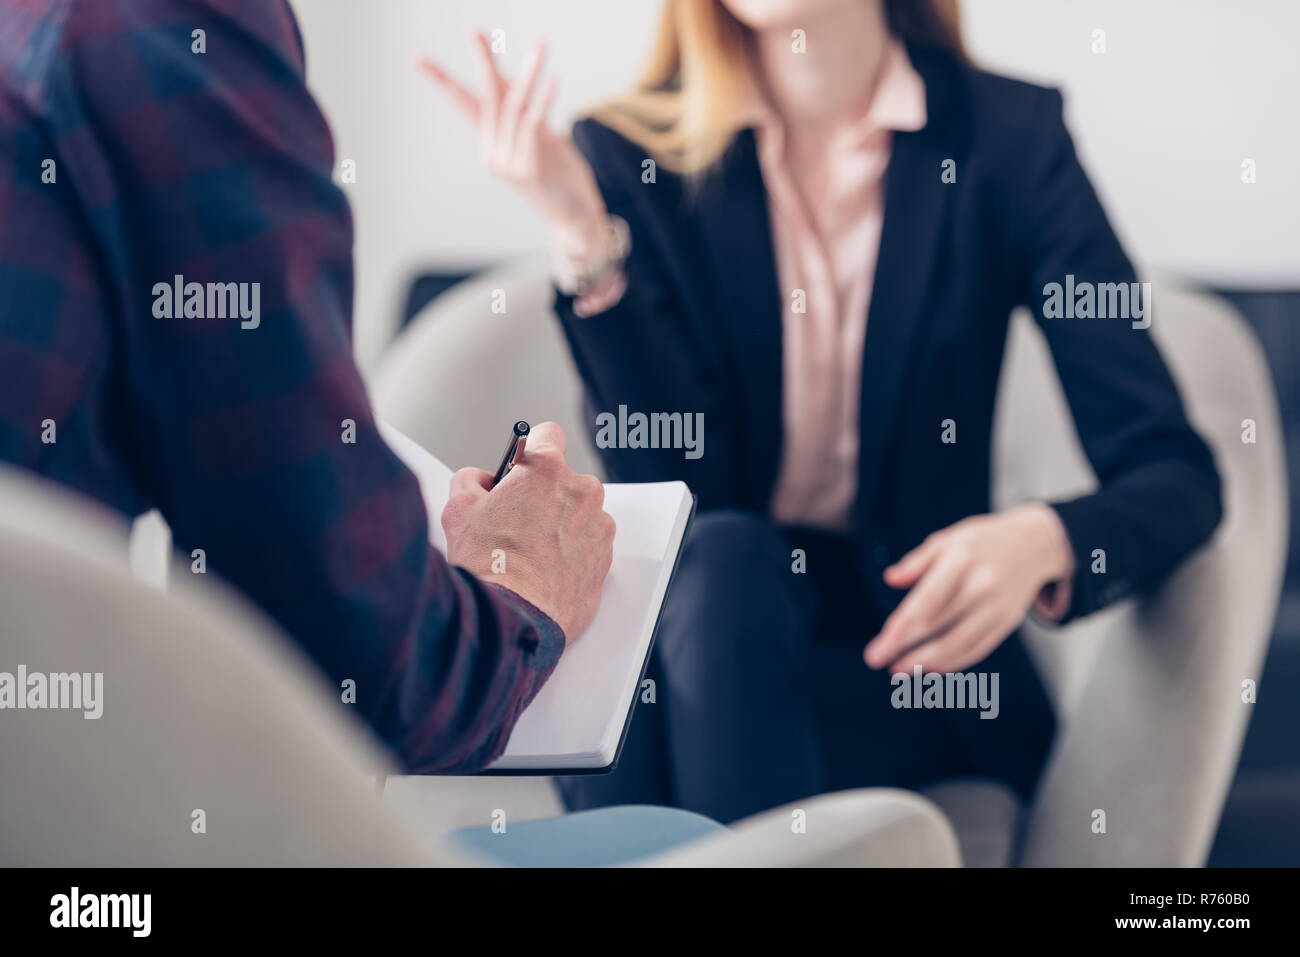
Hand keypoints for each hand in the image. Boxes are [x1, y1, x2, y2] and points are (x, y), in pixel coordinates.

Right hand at [420, 33, 608, 253]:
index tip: (416, 58)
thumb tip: (515, 75)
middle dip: (482, 62)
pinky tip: (552, 79)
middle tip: (474, 31)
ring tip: (540, 44)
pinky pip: (534, 126)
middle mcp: (492, 152)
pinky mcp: (528, 169)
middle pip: (486, 99)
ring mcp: (507, 162)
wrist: (575, 215)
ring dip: (529, 73)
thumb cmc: (559, 174)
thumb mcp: (541, 135)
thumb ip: (525, 110)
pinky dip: (543, 101)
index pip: (463, 103)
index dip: (442, 80)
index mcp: (490, 141)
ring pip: (515, 107)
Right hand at [441, 422, 614, 642]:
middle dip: (542, 493)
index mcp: (547, 469)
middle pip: (563, 479)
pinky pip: (588, 542)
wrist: (513, 616)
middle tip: (515, 519)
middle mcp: (581, 491)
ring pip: (577, 512)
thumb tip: (480, 481)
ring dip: (559, 523)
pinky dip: (571, 550)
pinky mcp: (605, 557)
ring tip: (529, 550)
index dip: (529, 452)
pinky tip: (544, 567)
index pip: (547, 434)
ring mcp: (598, 525)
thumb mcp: (458, 508)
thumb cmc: (488, 565)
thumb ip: (472, 480)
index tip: (521, 468)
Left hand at [863, 503, 1074, 673]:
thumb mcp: (947, 539)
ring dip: (927, 662)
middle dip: (906, 650)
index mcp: (960, 561)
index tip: (876, 650)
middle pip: (939, 627)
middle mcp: (981, 585)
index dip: (899, 631)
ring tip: (900, 670)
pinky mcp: (1008, 621)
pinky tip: (930, 667)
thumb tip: (890, 579)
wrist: (1034, 543)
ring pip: (960, 645)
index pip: (925, 604)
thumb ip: (917, 561)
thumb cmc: (980, 542)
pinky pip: (978, 649)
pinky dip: (953, 662)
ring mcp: (998, 606)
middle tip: (878, 662)